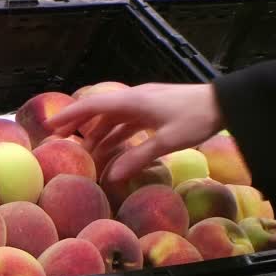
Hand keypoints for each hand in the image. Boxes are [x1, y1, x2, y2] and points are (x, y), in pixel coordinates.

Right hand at [46, 83, 222, 182]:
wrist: (224, 103)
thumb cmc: (195, 118)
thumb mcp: (167, 141)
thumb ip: (137, 158)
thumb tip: (111, 176)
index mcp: (132, 101)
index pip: (93, 105)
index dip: (70, 115)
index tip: (51, 126)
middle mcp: (133, 98)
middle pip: (98, 110)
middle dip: (78, 124)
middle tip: (61, 139)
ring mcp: (143, 103)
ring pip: (111, 117)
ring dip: (98, 133)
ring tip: (86, 152)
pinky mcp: (152, 109)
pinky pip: (126, 121)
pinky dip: (115, 134)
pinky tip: (111, 149)